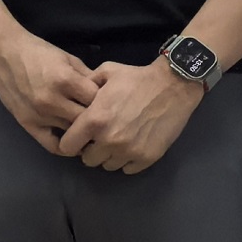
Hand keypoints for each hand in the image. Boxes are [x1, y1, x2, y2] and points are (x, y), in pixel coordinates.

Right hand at [0, 27, 101, 148]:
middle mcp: (52, 101)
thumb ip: (88, 78)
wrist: (3, 53)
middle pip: (88, 121)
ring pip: (73, 134)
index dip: (108, 101)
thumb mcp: (69, 59)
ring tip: (93, 129)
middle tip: (106, 120)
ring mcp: (39, 115)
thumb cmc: (38, 52)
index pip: (97, 101)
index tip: (112, 102)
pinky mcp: (28, 124)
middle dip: (99, 120)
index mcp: (65, 80)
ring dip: (85, 132)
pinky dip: (66, 147)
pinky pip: (52, 145)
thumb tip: (108, 95)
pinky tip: (76, 141)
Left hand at [56, 58, 205, 173]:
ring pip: (108, 165)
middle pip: (88, 160)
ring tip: (119, 140)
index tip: (79, 136)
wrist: (174, 85)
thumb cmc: (138, 78)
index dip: (71, 141)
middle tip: (102, 136)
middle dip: (91, 149)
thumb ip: (86, 87)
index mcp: (94, 120)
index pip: (67, 147)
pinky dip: (128, 160)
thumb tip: (75, 99)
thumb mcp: (106, 72)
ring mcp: (129, 151)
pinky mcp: (147, 157)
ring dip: (110, 155)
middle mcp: (109, 140)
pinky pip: (128, 169)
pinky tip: (133, 145)